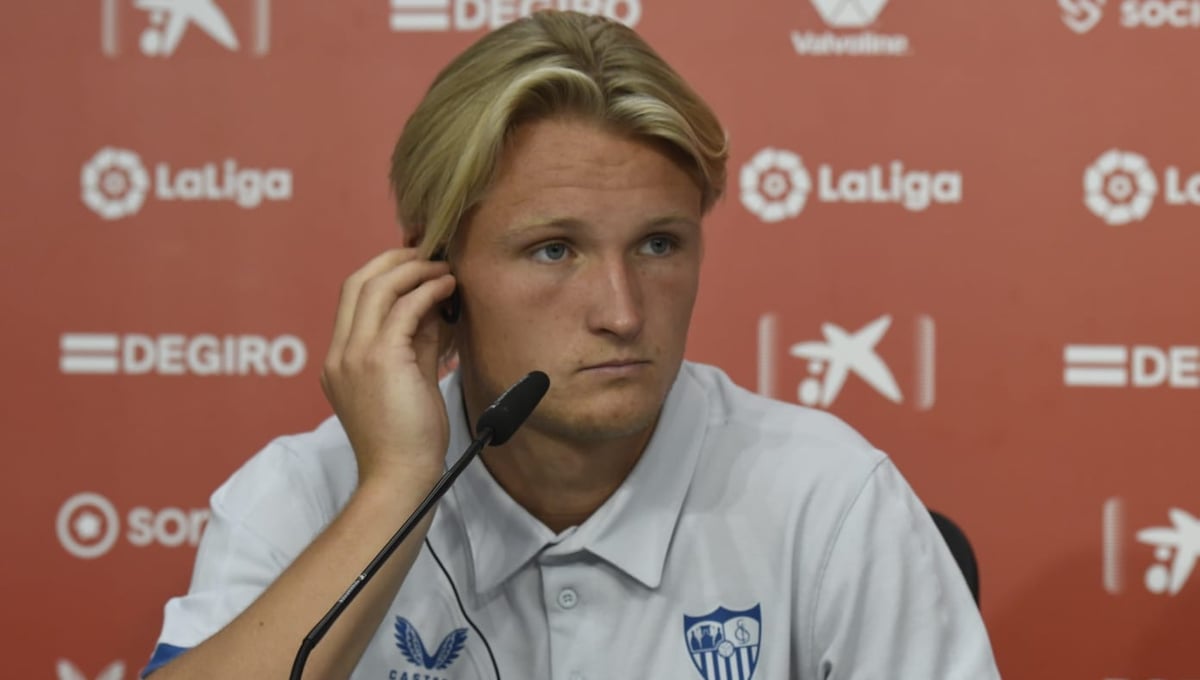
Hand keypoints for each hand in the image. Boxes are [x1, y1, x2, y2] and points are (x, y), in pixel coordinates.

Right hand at [320, 248, 456, 486]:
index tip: (418, 265)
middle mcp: (340, 354)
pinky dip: (427, 289)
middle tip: (430, 253)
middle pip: (358, 281)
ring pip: (375, 286)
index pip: (354, 297)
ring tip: (444, 267)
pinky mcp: (378, 360)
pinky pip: (403, 308)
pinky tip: (448, 286)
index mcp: (340, 360)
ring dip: (414, 269)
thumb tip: (436, 306)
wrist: (401, 478)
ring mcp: (354, 355)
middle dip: (396, 259)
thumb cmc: (409, 440)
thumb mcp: (411, 380)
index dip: (386, 272)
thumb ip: (418, 342)